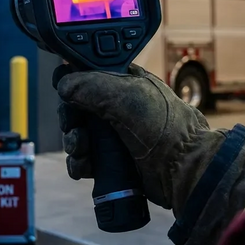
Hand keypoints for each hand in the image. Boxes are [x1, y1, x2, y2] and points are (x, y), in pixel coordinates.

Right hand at [53, 63, 226, 212]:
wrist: (182, 168)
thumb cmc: (164, 126)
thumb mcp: (125, 95)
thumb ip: (90, 84)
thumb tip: (63, 85)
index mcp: (123, 83)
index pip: (88, 76)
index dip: (72, 82)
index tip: (64, 91)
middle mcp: (117, 107)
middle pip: (77, 108)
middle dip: (70, 117)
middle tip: (73, 124)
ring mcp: (114, 136)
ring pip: (78, 135)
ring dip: (73, 141)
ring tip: (81, 147)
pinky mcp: (111, 161)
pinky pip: (84, 160)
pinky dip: (78, 163)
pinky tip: (84, 164)